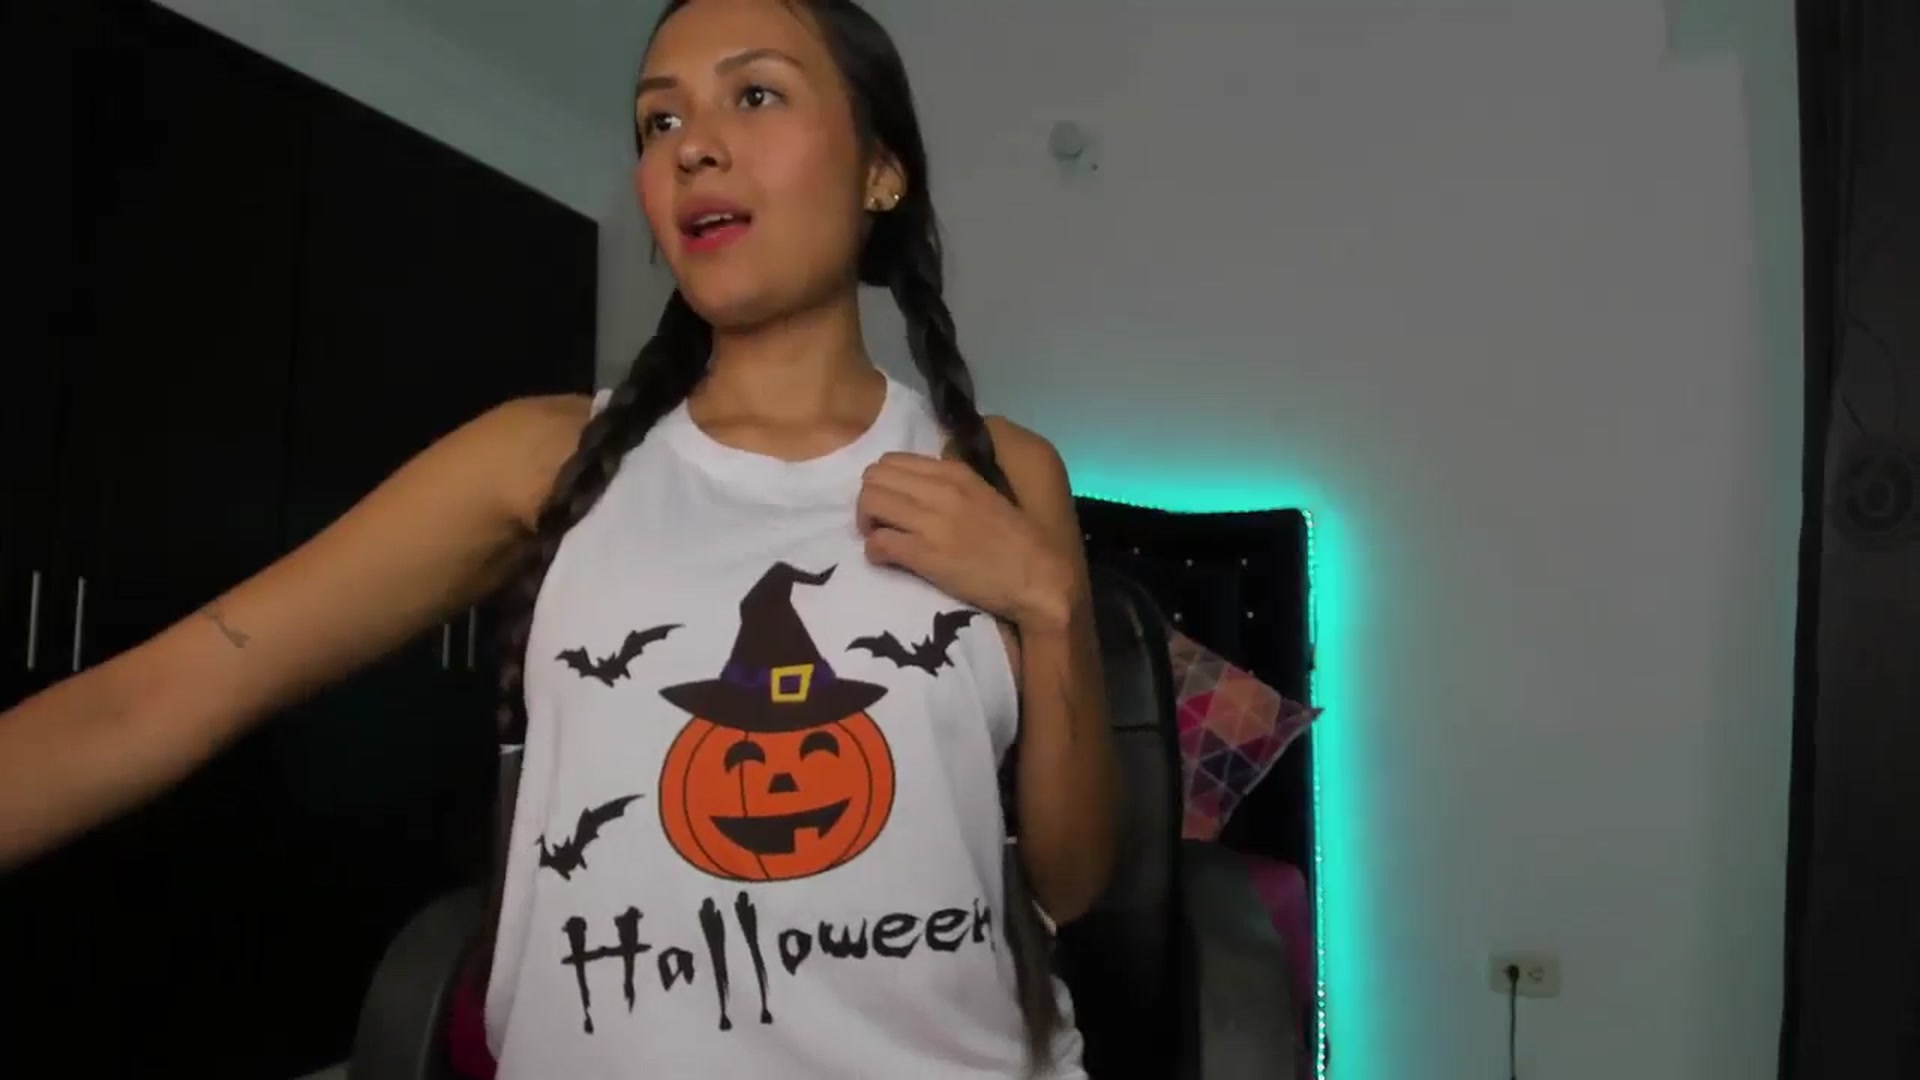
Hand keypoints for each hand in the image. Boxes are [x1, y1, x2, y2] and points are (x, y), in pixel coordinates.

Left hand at [857, 451, 1074, 630]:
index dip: (884, 482)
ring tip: (882, 538)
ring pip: (868, 503)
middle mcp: (938, 490)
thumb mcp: (985, 495)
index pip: (893, 460)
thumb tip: (922, 484)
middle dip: (870, 500)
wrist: (1038, 578)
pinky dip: (874, 552)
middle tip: (882, 521)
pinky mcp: (924, 555)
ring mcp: (930, 521)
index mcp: (954, 473)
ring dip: (867, 523)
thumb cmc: (1016, 541)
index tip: (893, 503)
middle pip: (873, 477)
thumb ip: (954, 485)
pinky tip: (888, 560)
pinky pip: (877, 543)